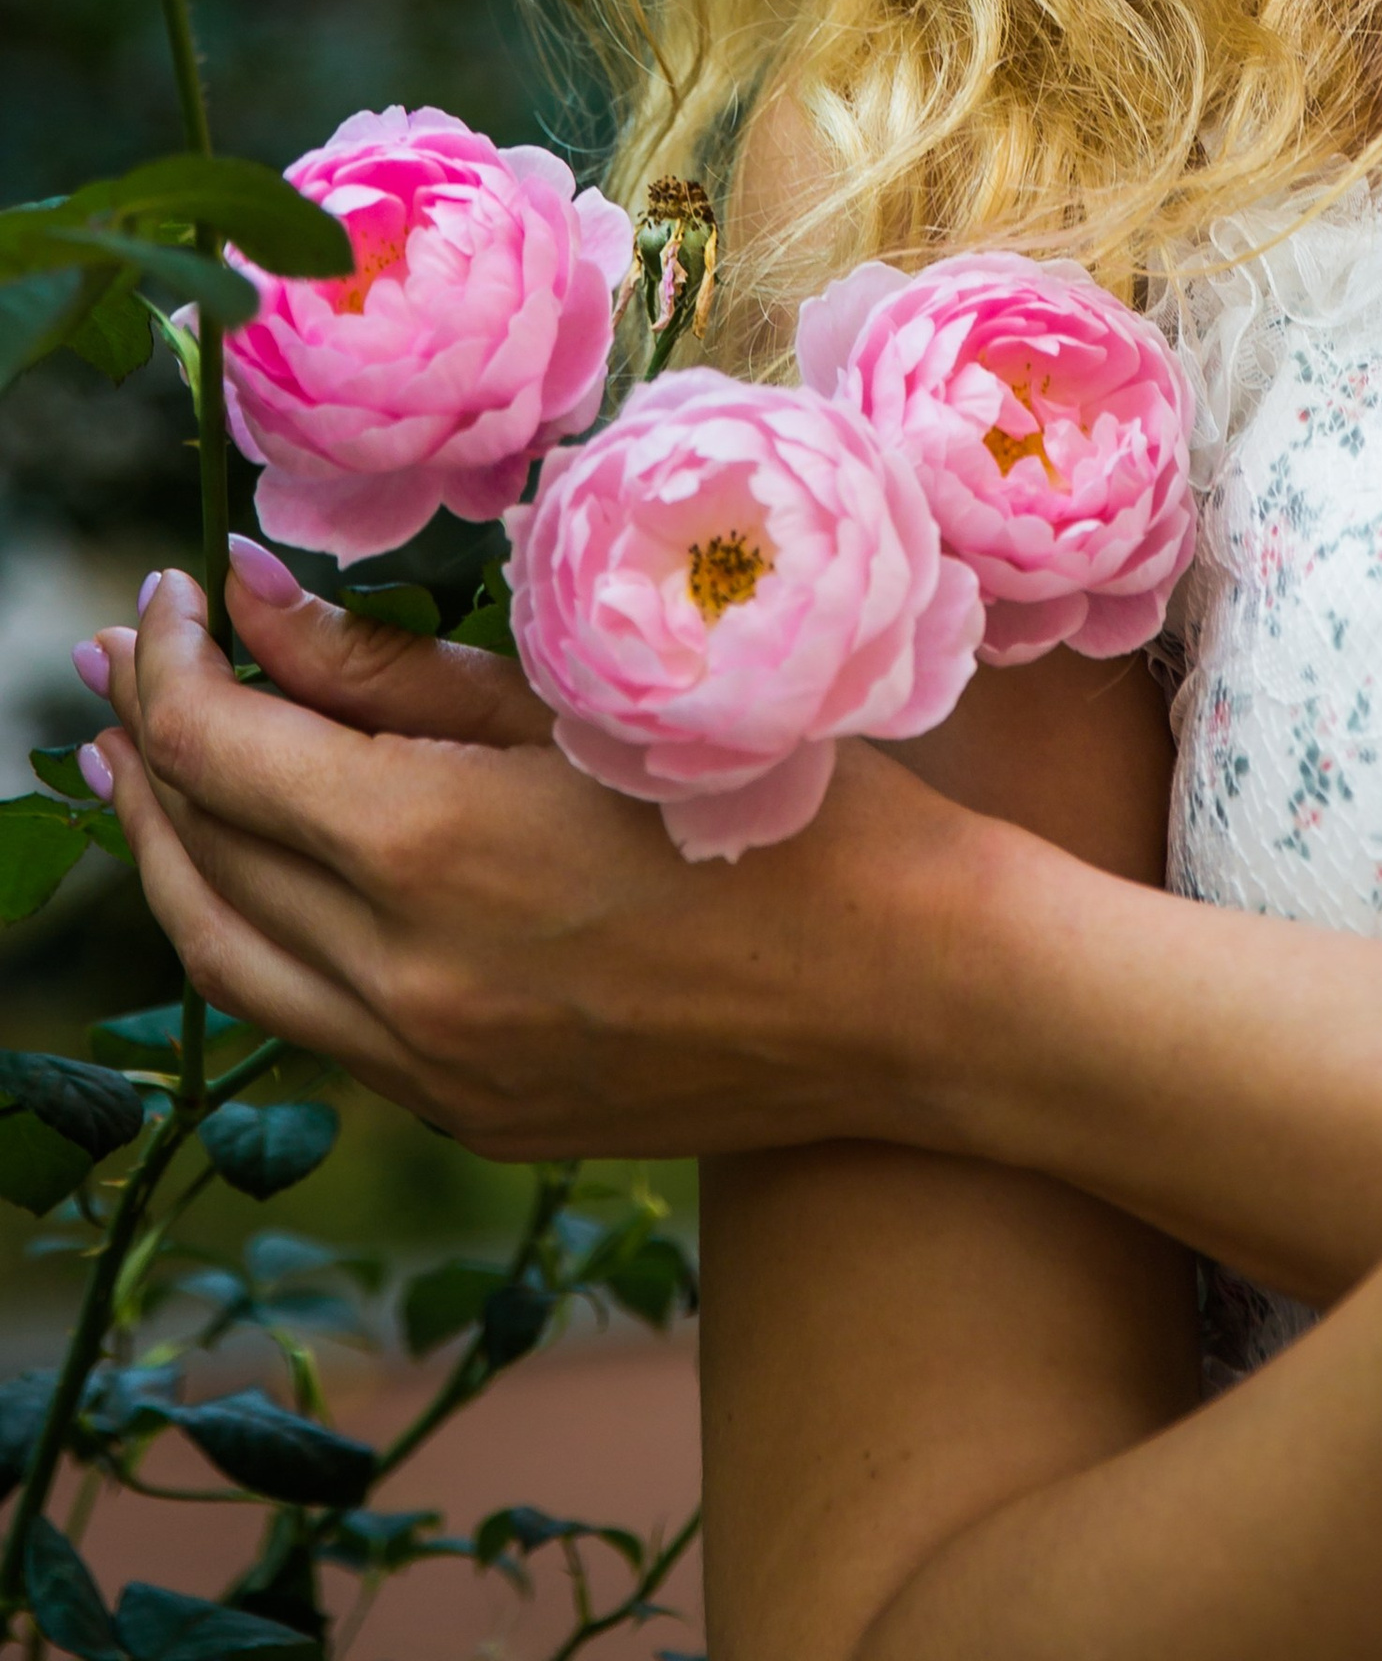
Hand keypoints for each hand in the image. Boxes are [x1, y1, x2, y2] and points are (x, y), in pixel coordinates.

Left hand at [86, 564, 994, 1158]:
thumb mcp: (593, 693)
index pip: (222, 747)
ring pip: (231, 965)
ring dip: (175, 859)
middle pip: (204, 858)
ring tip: (148, 773)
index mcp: (430, 849)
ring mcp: (432, 1069)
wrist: (919, 990)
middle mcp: (401, 980)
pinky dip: (264, 939)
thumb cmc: (791, 798)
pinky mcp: (475, 1117)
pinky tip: (279, 879)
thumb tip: (250, 600)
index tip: (178, 590)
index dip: (177, 660)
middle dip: (152, 746)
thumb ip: (397, 661)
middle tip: (137, 659)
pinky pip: (317, 1025)